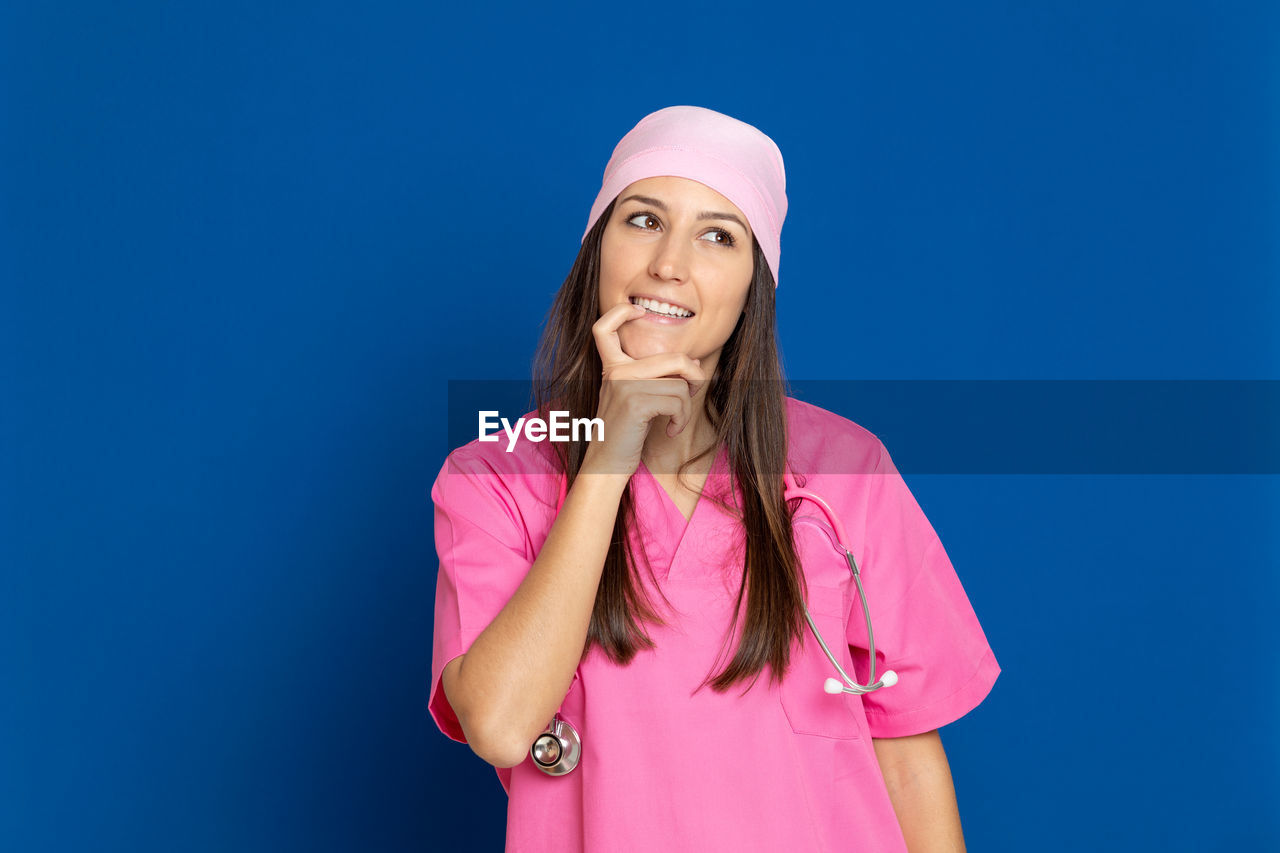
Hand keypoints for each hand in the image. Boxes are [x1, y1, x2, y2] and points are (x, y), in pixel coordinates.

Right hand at [580, 302, 707, 476]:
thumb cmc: (625, 434)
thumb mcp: (636, 399)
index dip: (621, 312)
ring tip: (674, 421)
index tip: (639, 312)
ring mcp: (624, 384)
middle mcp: (615, 371)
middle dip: (694, 376)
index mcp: (612, 367)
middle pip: (673, 358)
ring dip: (686, 408)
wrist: (606, 465)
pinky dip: (681, 419)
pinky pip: (677, 401)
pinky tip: (670, 430)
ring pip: (680, 384)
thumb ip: (656, 378)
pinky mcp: (635, 401)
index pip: (604, 327)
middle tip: (693, 393)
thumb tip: (695, 365)